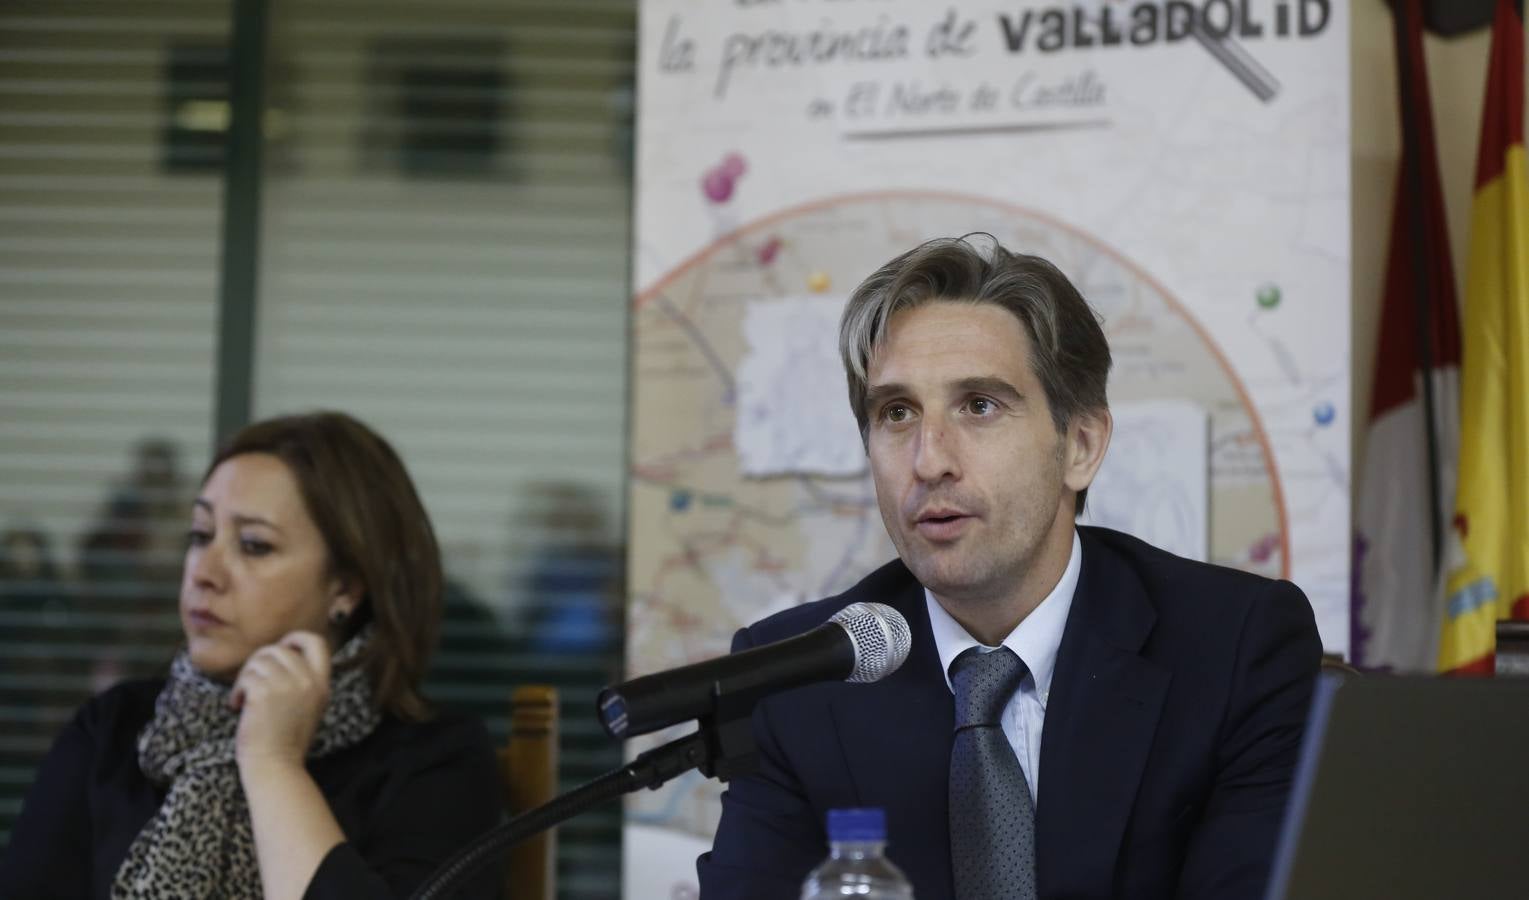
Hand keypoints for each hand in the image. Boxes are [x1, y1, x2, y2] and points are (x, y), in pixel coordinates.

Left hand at [230, 630, 330, 772]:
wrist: (275, 766)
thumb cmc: (285, 741)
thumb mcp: (307, 707)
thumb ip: (301, 681)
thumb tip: (278, 655)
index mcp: (322, 684)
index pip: (316, 642)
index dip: (295, 639)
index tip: (280, 651)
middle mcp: (308, 681)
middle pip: (278, 648)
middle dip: (258, 662)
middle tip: (250, 683)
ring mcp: (287, 685)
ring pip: (258, 660)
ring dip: (245, 678)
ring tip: (243, 700)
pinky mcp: (265, 692)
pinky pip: (246, 677)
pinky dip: (237, 692)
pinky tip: (237, 707)